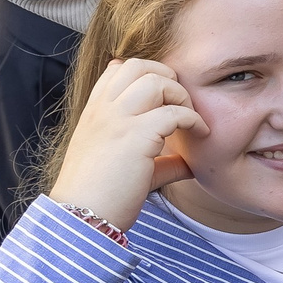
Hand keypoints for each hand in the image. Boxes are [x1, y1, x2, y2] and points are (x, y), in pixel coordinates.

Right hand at [46, 58, 206, 230]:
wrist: (82, 217)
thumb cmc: (101, 197)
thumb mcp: (125, 167)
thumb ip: (156, 159)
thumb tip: (188, 164)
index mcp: (94, 112)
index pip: (117, 69)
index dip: (145, 75)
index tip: (164, 97)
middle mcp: (103, 110)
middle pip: (139, 66)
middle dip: (167, 77)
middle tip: (181, 103)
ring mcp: (118, 120)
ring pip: (156, 81)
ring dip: (180, 95)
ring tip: (189, 118)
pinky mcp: (136, 136)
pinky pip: (174, 112)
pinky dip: (193, 119)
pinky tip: (201, 133)